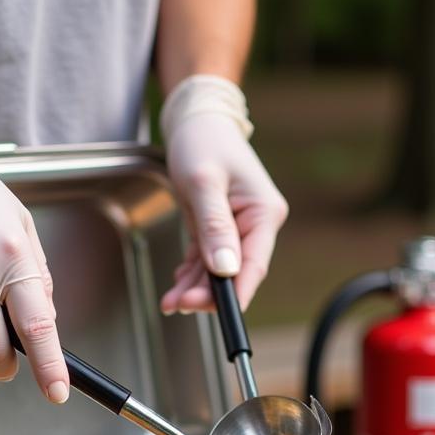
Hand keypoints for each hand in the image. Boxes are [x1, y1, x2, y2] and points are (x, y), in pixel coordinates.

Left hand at [159, 83, 286, 314]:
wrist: (195, 120)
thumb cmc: (203, 141)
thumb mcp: (204, 182)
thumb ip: (215, 227)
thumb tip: (226, 269)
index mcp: (264, 213)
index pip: (254, 264)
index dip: (236, 294)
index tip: (220, 315)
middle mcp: (256, 225)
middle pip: (235, 272)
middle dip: (208, 293)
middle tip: (179, 304)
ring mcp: (238, 230)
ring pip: (218, 272)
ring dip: (195, 289)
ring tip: (171, 301)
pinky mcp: (219, 231)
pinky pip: (207, 262)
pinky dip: (191, 276)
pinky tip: (176, 287)